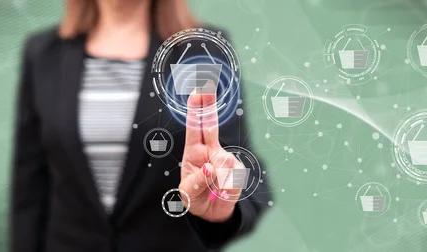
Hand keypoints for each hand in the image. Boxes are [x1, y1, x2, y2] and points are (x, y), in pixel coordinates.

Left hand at [178, 89, 241, 222]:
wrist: (213, 213)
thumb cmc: (197, 197)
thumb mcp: (189, 193)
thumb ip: (197, 180)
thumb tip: (211, 167)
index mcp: (194, 153)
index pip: (194, 128)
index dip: (195, 111)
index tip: (196, 94)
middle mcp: (210, 151)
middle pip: (210, 125)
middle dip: (208, 105)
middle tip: (208, 85)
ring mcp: (224, 159)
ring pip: (222, 160)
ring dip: (215, 179)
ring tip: (212, 191)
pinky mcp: (237, 169)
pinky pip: (232, 175)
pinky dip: (225, 186)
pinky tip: (221, 191)